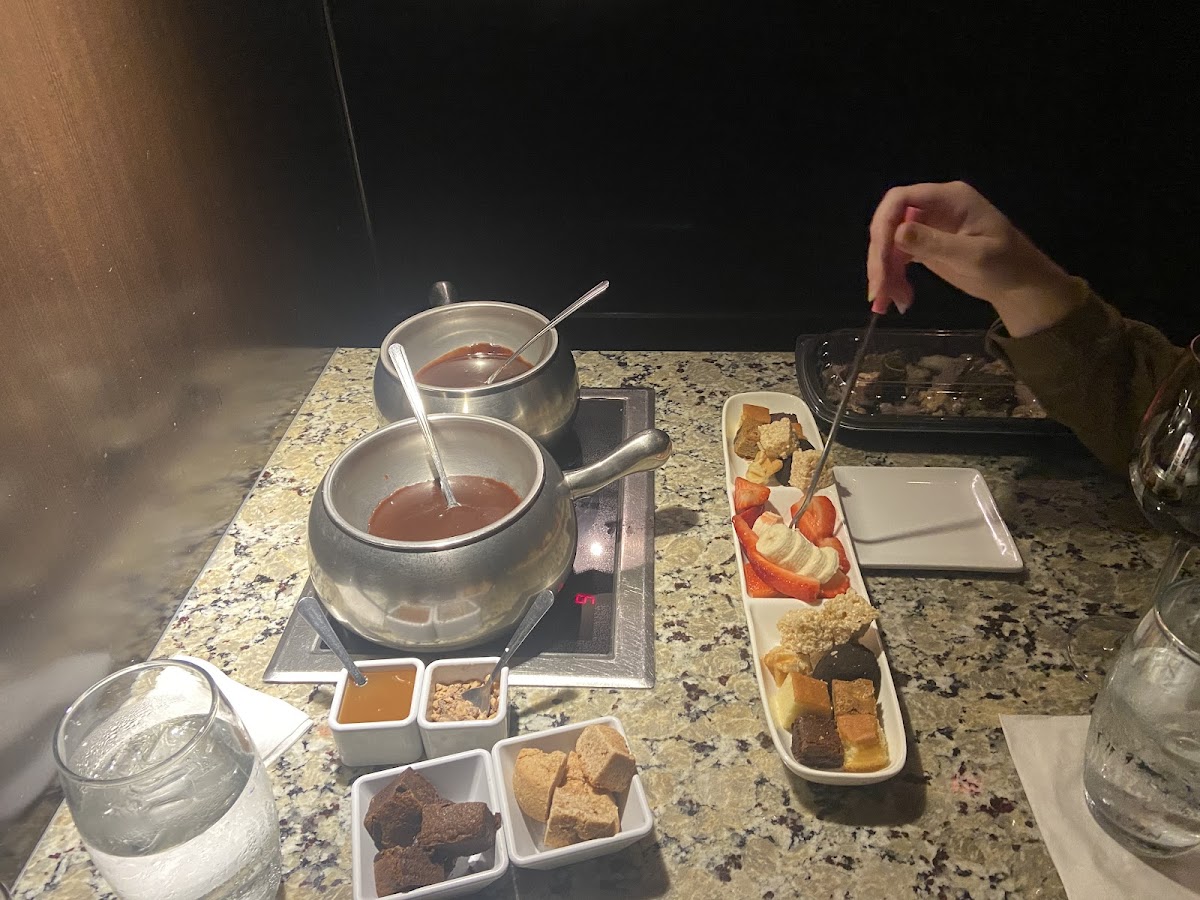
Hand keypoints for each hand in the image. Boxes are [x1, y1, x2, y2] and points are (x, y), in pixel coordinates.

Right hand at [866, 181, 1083, 336]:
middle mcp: (934, 207)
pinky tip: (898, 300)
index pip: (901, 198)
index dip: (884, 224)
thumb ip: (936, 243)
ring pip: (889, 243)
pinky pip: (897, 257)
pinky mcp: (923, 246)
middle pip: (889, 223)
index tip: (881, 257)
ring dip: (883, 272)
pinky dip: (893, 278)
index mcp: (949, 198)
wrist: (1019, 284)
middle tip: (878, 290)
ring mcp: (927, 226)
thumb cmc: (1006, 265)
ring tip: (886, 302)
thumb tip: (897, 232)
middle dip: (880, 257)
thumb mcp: (974, 256)